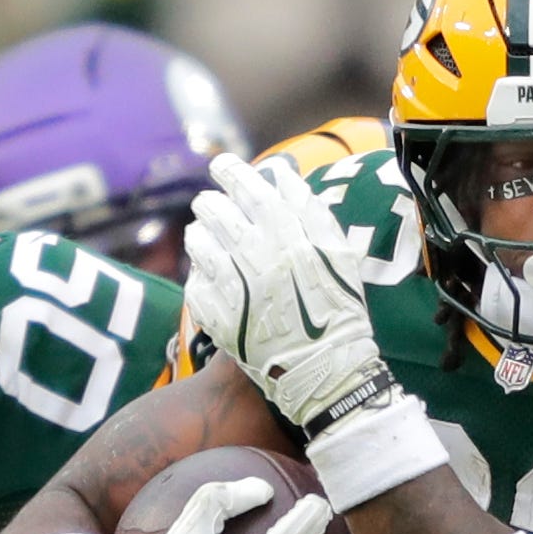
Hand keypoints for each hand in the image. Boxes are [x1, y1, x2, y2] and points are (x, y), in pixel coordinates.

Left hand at [183, 154, 398, 431]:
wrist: (326, 369)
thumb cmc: (337, 307)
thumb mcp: (337, 251)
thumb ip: (308, 208)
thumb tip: (279, 172)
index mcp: (287, 238)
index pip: (250, 191)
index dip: (232, 172)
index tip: (221, 164)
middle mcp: (256, 259)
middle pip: (217, 213)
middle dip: (210, 202)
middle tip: (209, 202)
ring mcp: (233, 290)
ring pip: (199, 244)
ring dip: (199, 233)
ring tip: (204, 233)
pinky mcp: (218, 319)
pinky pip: (196, 284)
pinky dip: (199, 274)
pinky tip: (208, 274)